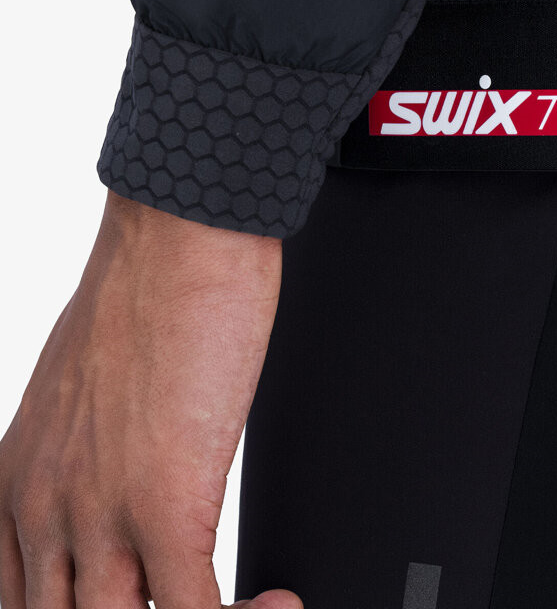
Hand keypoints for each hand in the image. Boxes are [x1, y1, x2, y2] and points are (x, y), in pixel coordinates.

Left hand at [0, 191, 299, 608]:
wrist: (181, 235)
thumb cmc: (147, 289)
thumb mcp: (84, 383)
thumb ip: (88, 448)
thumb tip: (127, 473)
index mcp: (17, 484)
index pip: (15, 607)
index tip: (144, 605)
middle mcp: (44, 512)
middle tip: (194, 607)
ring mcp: (101, 516)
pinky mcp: (168, 505)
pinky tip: (280, 601)